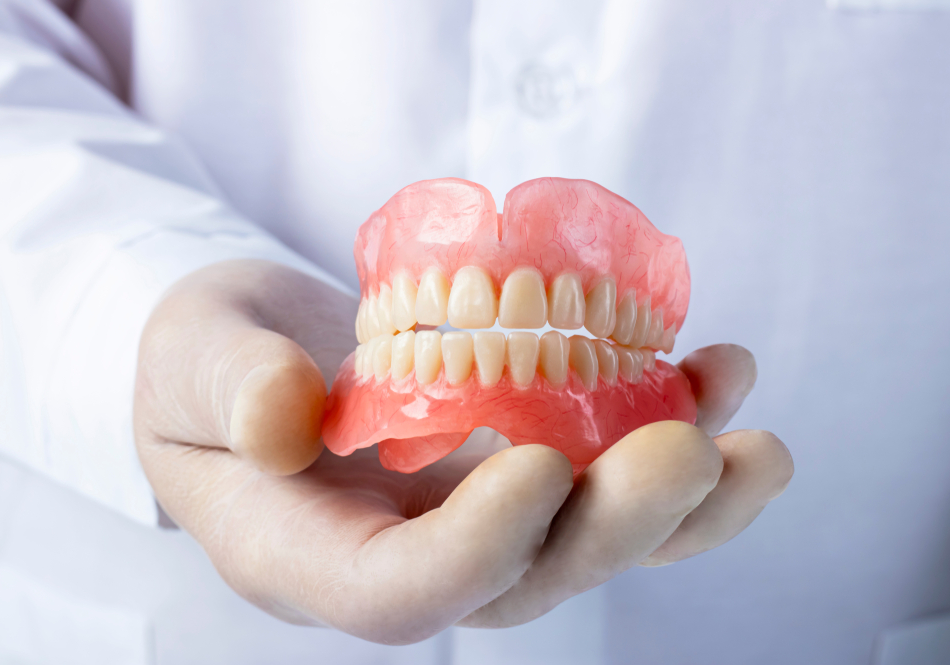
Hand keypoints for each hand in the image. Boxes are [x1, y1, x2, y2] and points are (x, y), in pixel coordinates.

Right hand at [135, 260, 792, 643]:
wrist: (253, 355)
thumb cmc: (205, 360)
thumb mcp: (189, 357)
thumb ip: (225, 386)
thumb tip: (285, 413)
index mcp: (307, 554)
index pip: (398, 593)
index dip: (478, 548)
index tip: (541, 465)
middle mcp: (403, 555)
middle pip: (522, 580)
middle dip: (615, 527)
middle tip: (688, 449)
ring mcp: (468, 519)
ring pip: (586, 544)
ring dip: (684, 505)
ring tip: (760, 446)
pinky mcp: (513, 470)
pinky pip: (602, 478)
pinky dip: (671, 434)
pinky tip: (718, 377)